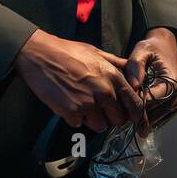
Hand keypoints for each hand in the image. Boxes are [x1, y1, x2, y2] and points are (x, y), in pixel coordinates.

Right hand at [15, 30, 143, 132]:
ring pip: (100, 125)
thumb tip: (132, 71)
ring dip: (93, 119)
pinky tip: (69, 104)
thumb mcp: (97, 53)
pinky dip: (75, 118)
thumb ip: (116, 64)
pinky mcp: (71, 112)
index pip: (134, 104)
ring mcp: (87, 104)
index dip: (135, 114)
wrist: (41, 55)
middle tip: (101, 109)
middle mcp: (104, 92)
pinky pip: (79, 124)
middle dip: (111, 116)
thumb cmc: (68, 51)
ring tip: (83, 105)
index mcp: (113, 77)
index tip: (133, 118)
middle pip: (118, 119)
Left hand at [126, 28, 176, 133]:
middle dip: (132, 111)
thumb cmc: (154, 48)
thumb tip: (134, 84)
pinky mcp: (172, 110)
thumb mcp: (143, 48)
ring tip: (123, 105)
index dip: (132, 102)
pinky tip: (133, 106)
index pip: (149, 103)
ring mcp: (176, 106)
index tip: (118, 97)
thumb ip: (136, 64)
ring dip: (137, 116)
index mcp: (173, 84)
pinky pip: (155, 120)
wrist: (167, 49)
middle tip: (116, 105)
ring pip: (151, 121)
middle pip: (150, 115)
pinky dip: (143, 116)